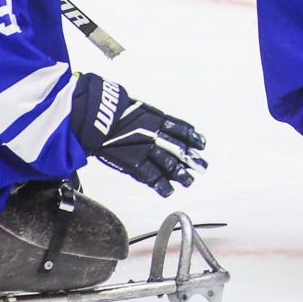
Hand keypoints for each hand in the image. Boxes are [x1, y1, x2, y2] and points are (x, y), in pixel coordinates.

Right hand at [70, 73, 206, 196]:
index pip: (181, 130)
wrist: (99, 118)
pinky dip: (161, 185)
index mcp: (158, 120)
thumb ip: (150, 119)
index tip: (202, 145)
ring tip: (189, 181)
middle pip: (179, 149)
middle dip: (192, 160)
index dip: (193, 139)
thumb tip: (157, 123)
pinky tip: (169, 191)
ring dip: (181, 174)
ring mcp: (146, 149)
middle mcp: (156, 135)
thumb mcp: (139, 110)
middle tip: (202, 167)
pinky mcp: (134, 162)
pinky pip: (151, 176)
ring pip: (169, 164)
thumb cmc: (115, 111)